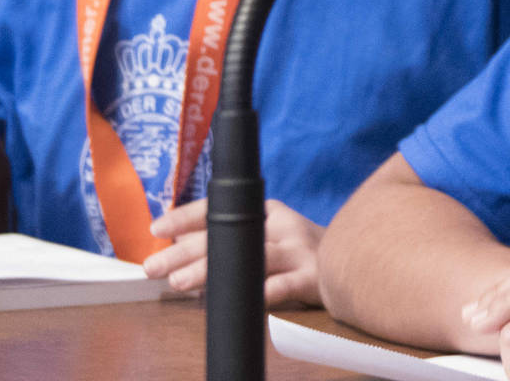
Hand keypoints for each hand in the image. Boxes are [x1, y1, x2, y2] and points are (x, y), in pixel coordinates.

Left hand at [143, 196, 323, 306]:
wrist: (356, 260)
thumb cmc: (301, 253)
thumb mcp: (268, 237)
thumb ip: (232, 241)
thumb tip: (180, 251)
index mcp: (265, 212)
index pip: (219, 209)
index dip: (186, 218)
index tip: (156, 229)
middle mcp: (280, 226)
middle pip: (227, 234)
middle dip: (184, 252)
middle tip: (153, 267)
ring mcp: (298, 249)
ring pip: (252, 256)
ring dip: (213, 270)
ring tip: (180, 283)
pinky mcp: (313, 276)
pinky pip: (285, 285)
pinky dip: (264, 292)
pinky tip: (242, 300)